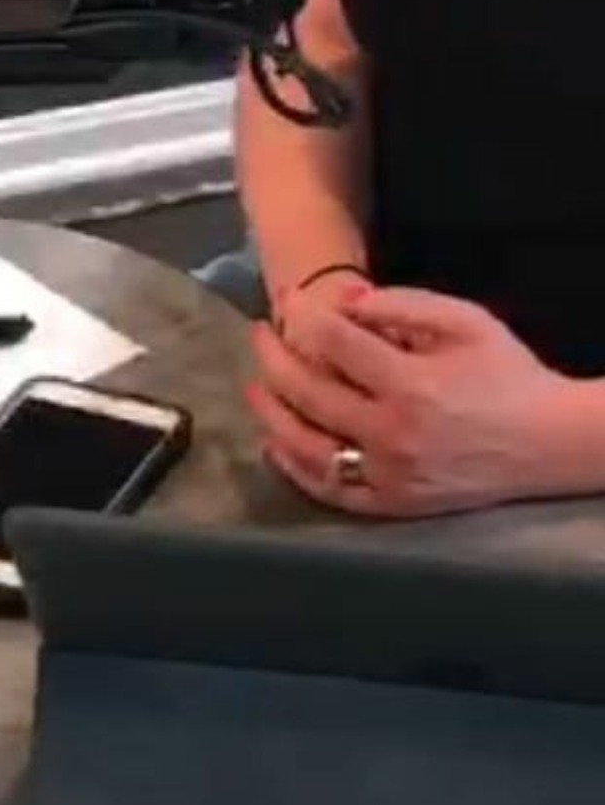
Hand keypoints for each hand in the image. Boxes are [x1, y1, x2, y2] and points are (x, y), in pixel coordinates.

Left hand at [247, 285, 596, 517]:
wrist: (550, 442)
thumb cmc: (507, 375)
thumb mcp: (466, 321)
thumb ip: (403, 305)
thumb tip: (344, 301)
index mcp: (412, 385)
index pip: (334, 345)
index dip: (302, 316)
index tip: (285, 300)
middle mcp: (393, 434)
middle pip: (308, 394)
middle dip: (272, 358)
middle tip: (259, 335)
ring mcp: (390, 475)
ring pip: (306, 447)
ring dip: (270, 414)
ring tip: (254, 386)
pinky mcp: (394, 504)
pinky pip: (330, 490)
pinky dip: (295, 468)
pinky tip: (275, 443)